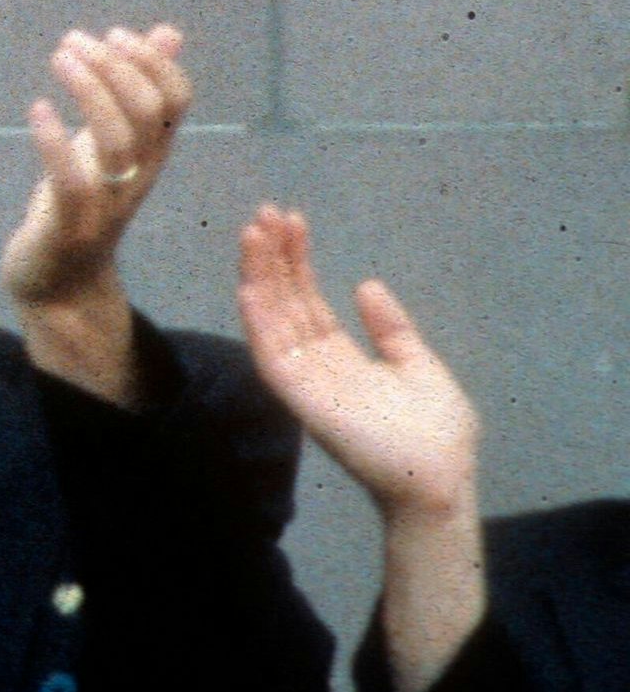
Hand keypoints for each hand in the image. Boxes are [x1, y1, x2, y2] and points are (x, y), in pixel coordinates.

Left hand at [0, 25, 189, 308]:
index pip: (177, 100)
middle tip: (75, 40)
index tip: (115, 34)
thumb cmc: (82, 201)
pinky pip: (73, 182)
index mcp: (152, 153)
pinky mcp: (72, 225)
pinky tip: (38, 109)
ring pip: (117, 141)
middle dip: (115, 67)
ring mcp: (108, 202)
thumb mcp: (109, 141)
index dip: (154, 61)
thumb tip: (168, 33)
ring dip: (89, 91)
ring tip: (59, 57)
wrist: (60, 283)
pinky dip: (56, 142)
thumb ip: (135, 90)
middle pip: (149, 113)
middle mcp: (139, 175)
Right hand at [236, 207, 486, 691]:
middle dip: (273, 258)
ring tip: (252, 233)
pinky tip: (249, 287)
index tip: (290, 220)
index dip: (296, 261)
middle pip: (285, 302)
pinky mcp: (303, 400)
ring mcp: (306, 381)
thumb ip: (390, 329)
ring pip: (272, 321)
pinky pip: (271, 357)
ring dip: (258, 277)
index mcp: (341, 357)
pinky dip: (258, 322)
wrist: (441, 478)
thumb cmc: (436, 432)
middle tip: (263, 213)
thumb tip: (365, 284)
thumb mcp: (419, 366)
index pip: (308, 300)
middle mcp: (315, 364)